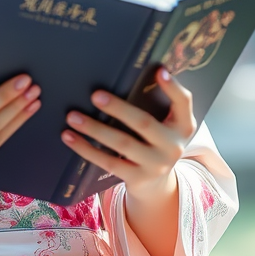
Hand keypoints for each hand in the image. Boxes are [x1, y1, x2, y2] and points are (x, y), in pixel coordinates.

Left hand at [61, 66, 195, 204]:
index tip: (159, 71)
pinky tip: (70, 137)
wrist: (157, 185)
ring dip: (95, 129)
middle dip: (118, 108)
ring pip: (122, 144)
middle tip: (95, 95)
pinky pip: (108, 162)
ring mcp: (156, 164)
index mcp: (183, 125)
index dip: (173, 88)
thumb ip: (157, 104)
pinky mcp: (137, 178)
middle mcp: (173, 146)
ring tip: (72, 117)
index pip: (184, 103)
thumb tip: (131, 75)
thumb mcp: (166, 126)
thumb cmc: (156, 143)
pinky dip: (87, 149)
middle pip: (144, 123)